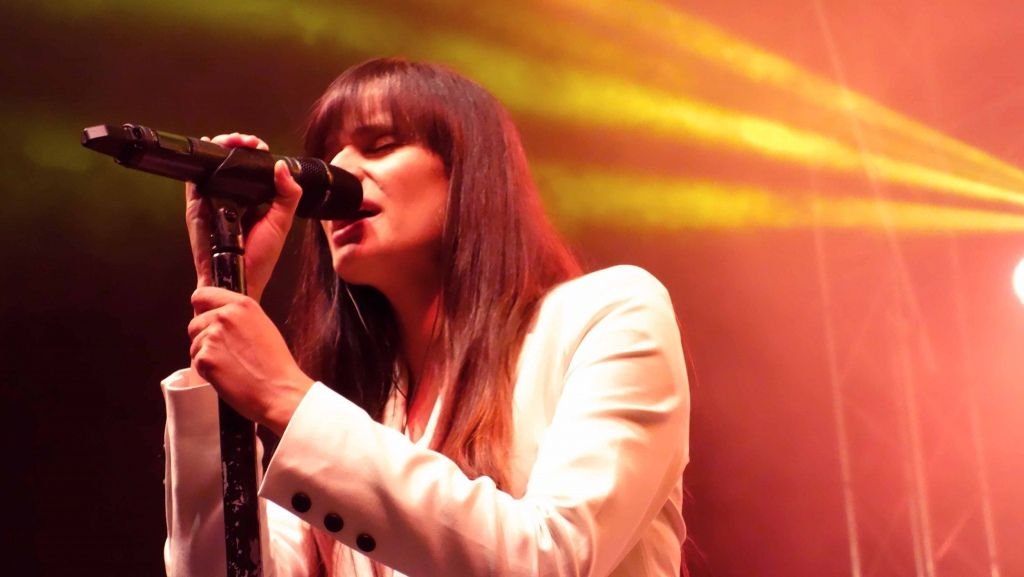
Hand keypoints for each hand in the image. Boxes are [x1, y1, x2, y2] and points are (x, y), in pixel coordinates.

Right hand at [185, 133, 301, 302]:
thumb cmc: (258, 258)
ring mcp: (212, 202)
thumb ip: (287, 195)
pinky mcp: (196, 209)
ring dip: (219, 150)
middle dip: (236, 145)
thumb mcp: (280, 223)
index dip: (254, 153)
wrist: (237, 280)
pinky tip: (208, 153)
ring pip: (212, 168)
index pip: (252, 168)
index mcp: (253, 200)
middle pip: (230, 163)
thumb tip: (283, 166)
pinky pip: (194, 184)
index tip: (260, 147)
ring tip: (231, 141)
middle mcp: (231, 198)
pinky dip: (199, 167)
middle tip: (246, 141)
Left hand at [188, 286, 313, 434]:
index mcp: (242, 305)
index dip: (202, 308)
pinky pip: (196, 362)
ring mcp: (212, 336)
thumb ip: (240, 317)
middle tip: (227, 353)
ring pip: (194, 344)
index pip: (202, 295)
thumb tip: (219, 317)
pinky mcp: (204, 357)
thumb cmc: (276, 365)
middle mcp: (224, 316)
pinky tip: (227, 376)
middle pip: (195, 323)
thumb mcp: (263, 327)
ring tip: (231, 366)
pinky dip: (207, 371)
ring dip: (206, 356)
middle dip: (204, 337)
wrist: (279, 391)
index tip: (207, 318)